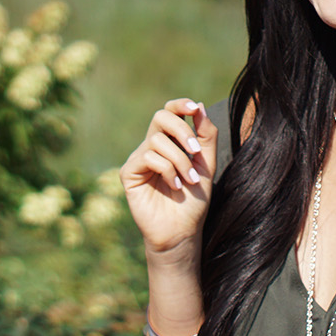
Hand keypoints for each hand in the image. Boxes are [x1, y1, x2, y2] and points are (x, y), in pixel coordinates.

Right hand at [120, 98, 218, 259]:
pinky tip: (174, 186)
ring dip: (180, 160)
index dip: (179, 105)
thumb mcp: (206, 165)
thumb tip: (199, 106)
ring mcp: (139, 159)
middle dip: (182, 130)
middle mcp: (152, 147)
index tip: (193, 108)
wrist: (182, 230)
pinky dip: (167, 170)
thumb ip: (206, 136)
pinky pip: (149, 157)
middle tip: (196, 152)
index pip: (169, 112)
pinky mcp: (129, 173)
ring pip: (157, 140)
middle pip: (161, 117)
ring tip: (189, 181)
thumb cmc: (193, 201)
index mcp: (170, 142)